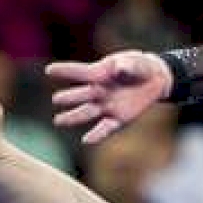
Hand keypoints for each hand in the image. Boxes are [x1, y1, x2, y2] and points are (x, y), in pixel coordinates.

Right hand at [47, 51, 171, 142]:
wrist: (154, 80)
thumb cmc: (140, 66)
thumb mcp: (136, 62)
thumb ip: (128, 66)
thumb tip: (119, 69)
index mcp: (99, 73)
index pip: (79, 72)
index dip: (65, 71)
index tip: (49, 70)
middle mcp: (98, 90)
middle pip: (81, 95)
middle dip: (70, 97)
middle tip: (56, 99)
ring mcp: (106, 105)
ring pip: (86, 112)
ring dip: (73, 117)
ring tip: (58, 121)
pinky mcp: (118, 118)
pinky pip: (105, 128)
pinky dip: (97, 134)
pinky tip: (86, 140)